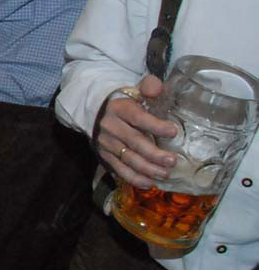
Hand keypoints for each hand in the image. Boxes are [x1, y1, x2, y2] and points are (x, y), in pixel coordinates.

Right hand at [97, 74, 177, 188]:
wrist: (96, 112)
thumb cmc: (124, 102)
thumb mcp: (134, 91)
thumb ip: (148, 86)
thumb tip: (157, 88)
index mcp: (119, 108)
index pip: (138, 118)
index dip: (155, 125)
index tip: (173, 131)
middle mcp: (111, 126)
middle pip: (134, 142)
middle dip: (154, 154)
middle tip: (172, 161)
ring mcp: (107, 143)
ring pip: (127, 158)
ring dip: (147, 169)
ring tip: (165, 174)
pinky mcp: (105, 155)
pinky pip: (119, 169)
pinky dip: (134, 178)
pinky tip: (149, 182)